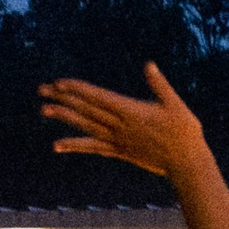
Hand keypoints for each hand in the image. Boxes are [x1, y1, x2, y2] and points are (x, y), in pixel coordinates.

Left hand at [43, 62, 210, 183]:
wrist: (187, 164)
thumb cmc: (186, 133)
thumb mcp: (176, 105)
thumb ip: (160, 85)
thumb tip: (149, 65)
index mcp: (131, 111)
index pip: (98, 97)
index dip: (78, 90)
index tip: (59, 83)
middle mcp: (120, 126)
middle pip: (86, 110)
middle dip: (63, 99)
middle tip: (42, 90)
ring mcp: (118, 140)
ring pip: (86, 127)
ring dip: (64, 118)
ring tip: (44, 110)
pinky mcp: (120, 152)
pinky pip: (93, 147)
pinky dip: (74, 145)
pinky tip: (57, 145)